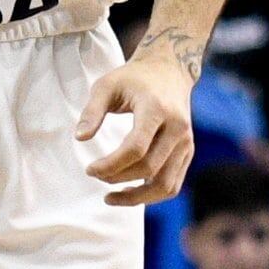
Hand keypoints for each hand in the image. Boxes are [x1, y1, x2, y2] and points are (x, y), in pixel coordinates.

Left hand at [77, 35, 196, 207]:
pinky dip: (151, 195)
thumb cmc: (133, 78)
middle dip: (118, 178)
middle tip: (95, 174)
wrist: (169, 70)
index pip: (136, 148)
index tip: (89, 169)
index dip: (110, 165)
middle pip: (149, 168)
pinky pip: (172, 184)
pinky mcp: (188, 151)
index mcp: (157, 109)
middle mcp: (177, 128)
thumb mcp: (106, 85)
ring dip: (137, 198)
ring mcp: (186, 142)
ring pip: (165, 185)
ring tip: (111, 198)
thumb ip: (92, 111)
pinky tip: (130, 191)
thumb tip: (80, 139)